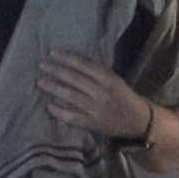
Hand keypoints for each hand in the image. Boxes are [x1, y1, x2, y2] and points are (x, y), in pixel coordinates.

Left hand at [36, 49, 155, 142]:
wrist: (138, 120)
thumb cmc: (122, 96)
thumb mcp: (114, 80)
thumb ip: (96, 71)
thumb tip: (71, 59)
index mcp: (109, 79)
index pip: (85, 66)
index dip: (67, 59)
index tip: (52, 53)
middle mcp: (102, 93)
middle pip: (75, 80)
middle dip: (56, 71)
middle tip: (42, 65)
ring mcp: (97, 109)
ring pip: (71, 97)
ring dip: (54, 89)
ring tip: (40, 82)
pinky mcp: (92, 123)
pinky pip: (72, 116)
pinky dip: (59, 111)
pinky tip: (48, 106)